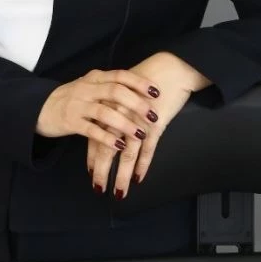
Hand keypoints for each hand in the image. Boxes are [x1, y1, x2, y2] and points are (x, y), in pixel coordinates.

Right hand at [36, 68, 160, 153]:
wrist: (41, 107)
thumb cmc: (73, 98)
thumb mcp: (91, 87)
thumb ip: (110, 88)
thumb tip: (141, 93)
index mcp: (95, 78)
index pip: (120, 76)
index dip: (139, 83)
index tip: (157, 92)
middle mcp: (87, 88)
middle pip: (115, 92)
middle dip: (137, 104)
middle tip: (153, 115)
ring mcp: (78, 105)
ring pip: (105, 112)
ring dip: (125, 123)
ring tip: (140, 134)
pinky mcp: (71, 122)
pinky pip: (91, 130)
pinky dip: (107, 138)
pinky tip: (120, 146)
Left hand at [87, 53, 209, 199]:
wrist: (170, 69)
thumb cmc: (146, 79)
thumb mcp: (124, 92)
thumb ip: (112, 108)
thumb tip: (103, 127)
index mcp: (109, 105)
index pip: (95, 135)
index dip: (92, 156)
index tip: (90, 173)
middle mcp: (120, 114)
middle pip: (106, 148)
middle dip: (102, 171)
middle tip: (99, 189)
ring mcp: (137, 120)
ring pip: (126, 154)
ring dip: (121, 175)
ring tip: (119, 192)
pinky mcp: (155, 125)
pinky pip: (147, 150)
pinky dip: (142, 165)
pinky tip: (138, 179)